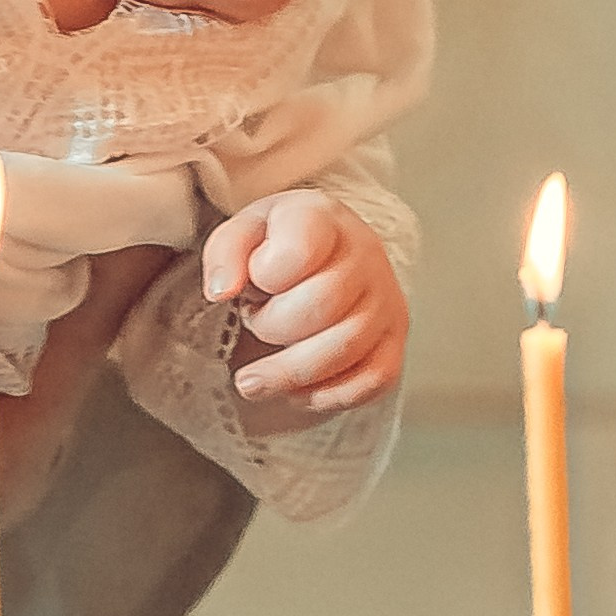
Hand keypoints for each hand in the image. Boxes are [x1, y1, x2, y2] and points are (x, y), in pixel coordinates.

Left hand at [200, 190, 406, 412]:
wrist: (329, 251)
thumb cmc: (281, 245)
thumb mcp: (244, 233)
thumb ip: (225, 254)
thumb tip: (221, 291)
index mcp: (324, 220)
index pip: (298, 252)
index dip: (263, 275)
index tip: (254, 279)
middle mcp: (365, 257)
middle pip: (322, 305)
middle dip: (271, 326)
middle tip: (255, 321)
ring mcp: (385, 302)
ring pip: (345, 350)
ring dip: (289, 373)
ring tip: (256, 377)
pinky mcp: (393, 342)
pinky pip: (372, 381)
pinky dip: (328, 396)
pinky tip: (299, 390)